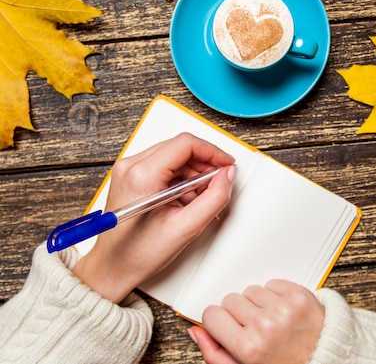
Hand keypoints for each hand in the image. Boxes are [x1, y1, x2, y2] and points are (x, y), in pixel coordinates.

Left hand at [72, 132, 236, 302]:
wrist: (113, 268)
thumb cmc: (138, 253)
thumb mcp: (186, 228)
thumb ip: (214, 198)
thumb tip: (227, 176)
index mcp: (141, 175)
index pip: (185, 144)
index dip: (213, 152)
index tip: (226, 165)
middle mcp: (131, 166)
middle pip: (180, 148)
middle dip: (205, 164)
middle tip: (218, 184)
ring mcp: (129, 170)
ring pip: (174, 157)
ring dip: (194, 174)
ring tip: (202, 200)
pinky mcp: (131, 177)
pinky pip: (165, 167)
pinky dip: (182, 180)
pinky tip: (188, 201)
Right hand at [189, 280, 323, 363]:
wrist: (327, 363)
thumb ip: (215, 354)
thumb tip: (197, 331)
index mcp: (247, 347)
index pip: (211, 314)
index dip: (218, 323)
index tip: (228, 328)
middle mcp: (265, 325)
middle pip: (230, 300)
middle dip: (238, 314)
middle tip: (253, 329)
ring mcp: (284, 308)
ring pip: (251, 290)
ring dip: (258, 304)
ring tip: (271, 322)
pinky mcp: (300, 295)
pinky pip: (273, 283)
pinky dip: (276, 295)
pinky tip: (282, 313)